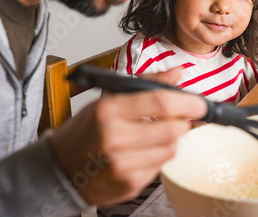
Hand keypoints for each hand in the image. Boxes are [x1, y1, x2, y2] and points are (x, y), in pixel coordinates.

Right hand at [49, 67, 206, 205]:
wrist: (58, 169)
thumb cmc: (84, 131)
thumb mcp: (109, 99)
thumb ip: (147, 84)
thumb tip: (178, 73)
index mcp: (108, 111)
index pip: (160, 103)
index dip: (187, 103)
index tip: (199, 103)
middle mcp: (114, 139)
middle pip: (172, 130)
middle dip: (183, 123)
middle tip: (181, 119)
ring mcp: (121, 165)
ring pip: (171, 150)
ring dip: (172, 140)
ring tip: (157, 134)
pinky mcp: (128, 185)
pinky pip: (160, 168)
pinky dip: (158, 157)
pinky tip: (143, 152)